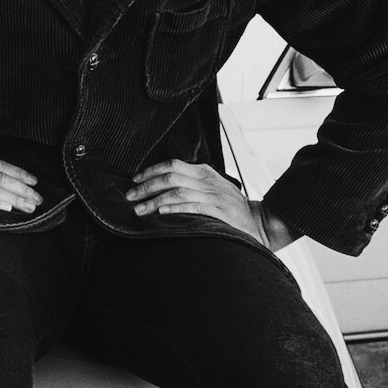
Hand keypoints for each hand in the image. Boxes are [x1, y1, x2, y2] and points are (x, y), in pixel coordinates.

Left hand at [126, 159, 271, 246]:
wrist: (258, 222)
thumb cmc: (228, 207)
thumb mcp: (211, 188)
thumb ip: (190, 183)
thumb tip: (159, 186)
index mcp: (203, 172)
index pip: (172, 164)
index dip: (150, 171)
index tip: (134, 180)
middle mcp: (207, 181)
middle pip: (170, 177)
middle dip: (146, 186)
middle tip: (129, 196)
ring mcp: (214, 195)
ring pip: (177, 192)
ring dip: (154, 201)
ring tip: (139, 209)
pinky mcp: (219, 212)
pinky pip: (192, 206)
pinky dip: (175, 208)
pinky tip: (161, 212)